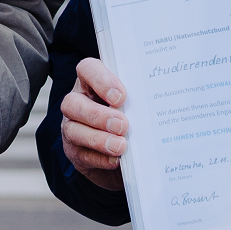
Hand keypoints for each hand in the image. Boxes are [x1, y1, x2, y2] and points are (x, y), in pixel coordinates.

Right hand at [58, 56, 127, 192]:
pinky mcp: (76, 153)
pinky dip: (100, 158)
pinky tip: (116, 160)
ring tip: (120, 146)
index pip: (87, 69)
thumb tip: (158, 102)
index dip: (101, 80)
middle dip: (98, 115)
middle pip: (72, 103)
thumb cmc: (131, 120)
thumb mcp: (132, 105)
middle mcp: (77, 103)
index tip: (121, 97)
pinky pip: (82, 155)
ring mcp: (72, 129)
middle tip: (122, 125)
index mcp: (91, 83)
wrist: (125, 156)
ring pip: (73, 130)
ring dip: (98, 139)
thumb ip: (136, 101)